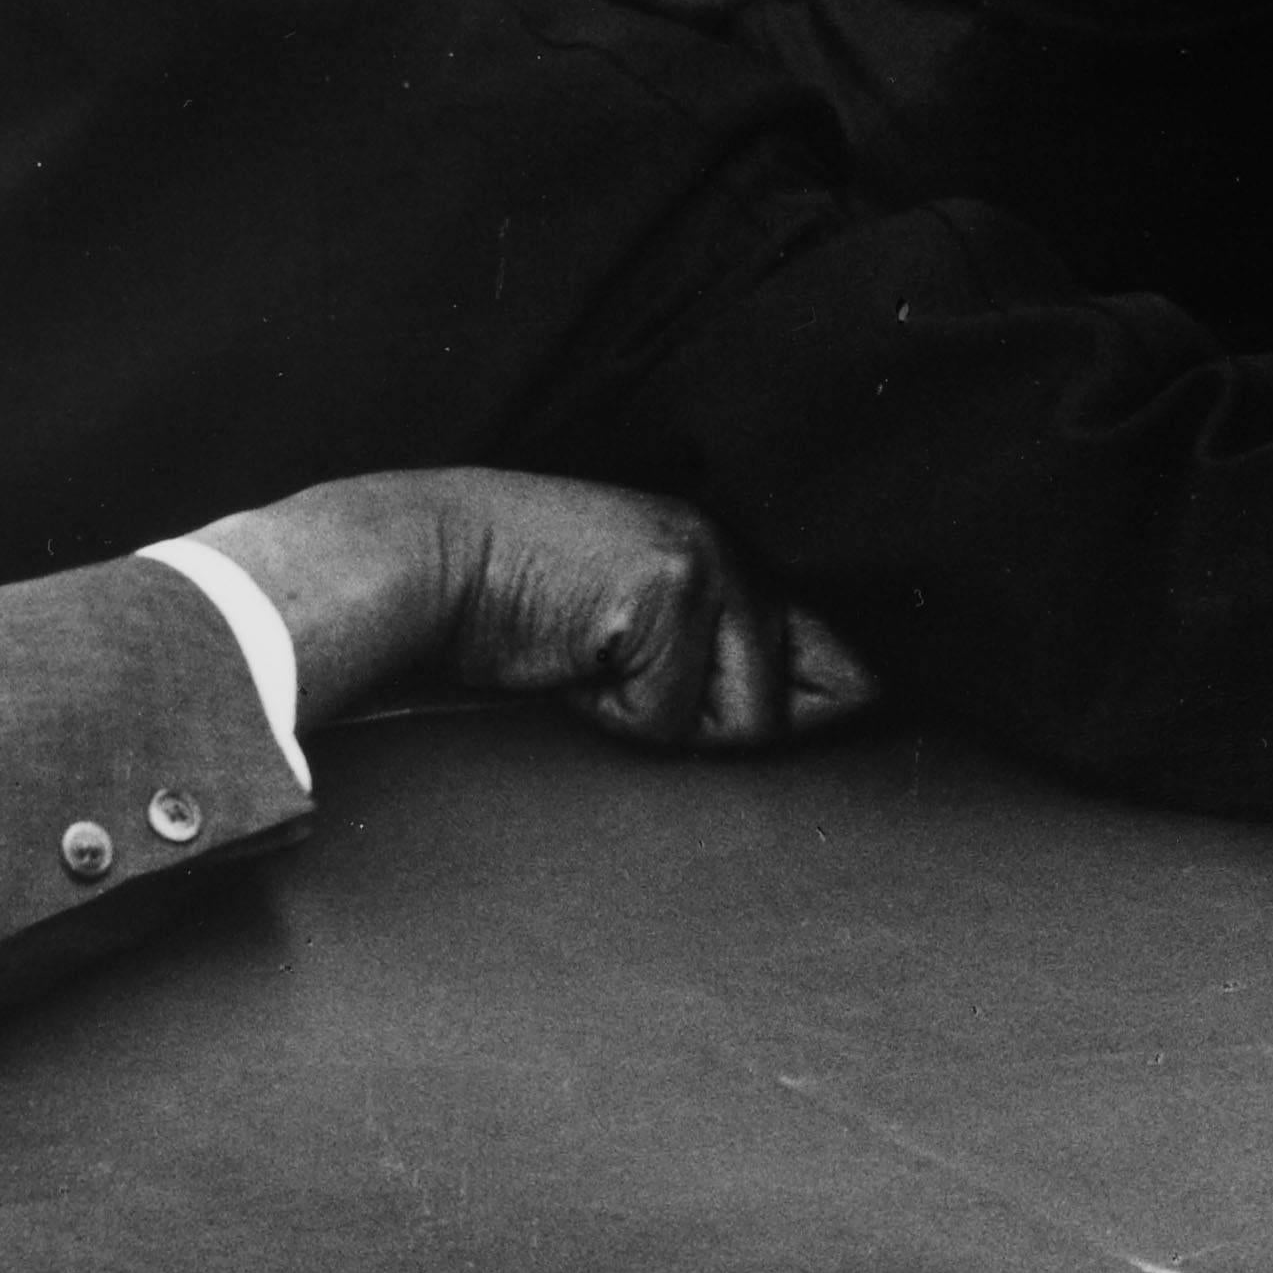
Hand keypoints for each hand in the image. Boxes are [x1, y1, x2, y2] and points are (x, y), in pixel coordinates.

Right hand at [196, 470, 878, 753]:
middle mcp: (730, 547)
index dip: (829, 702)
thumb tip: (851, 702)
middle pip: (797, 701)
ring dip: (660, 723)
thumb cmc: (511, 620)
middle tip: (619, 676)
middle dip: (721, 726)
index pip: (831, 651)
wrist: (421, 567)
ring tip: (586, 664)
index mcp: (724, 557)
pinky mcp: (675, 586)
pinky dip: (619, 715)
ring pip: (742, 718)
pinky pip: (674, 713)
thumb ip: (721, 670)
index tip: (817, 722)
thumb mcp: (628, 647)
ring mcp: (708, 560)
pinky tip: (569, 661)